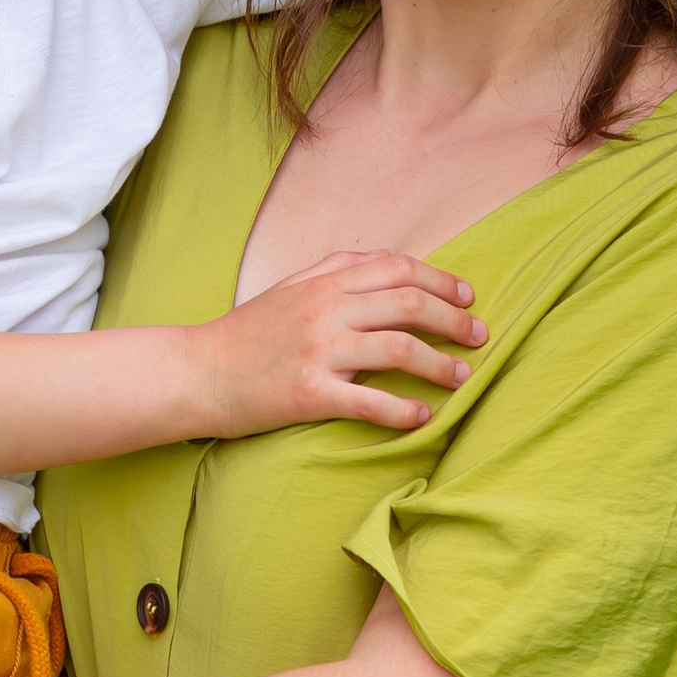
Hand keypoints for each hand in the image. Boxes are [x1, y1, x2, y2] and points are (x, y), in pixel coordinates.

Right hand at [194, 250, 486, 437]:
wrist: (197, 373)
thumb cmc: (246, 334)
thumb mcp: (289, 288)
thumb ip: (335, 270)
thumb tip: (385, 259)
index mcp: (323, 282)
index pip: (398, 269)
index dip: (441, 281)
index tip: (468, 299)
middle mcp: (325, 310)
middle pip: (408, 304)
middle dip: (453, 320)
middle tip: (480, 337)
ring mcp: (318, 351)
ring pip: (398, 349)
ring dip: (440, 364)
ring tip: (462, 377)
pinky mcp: (308, 393)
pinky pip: (369, 400)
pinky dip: (403, 409)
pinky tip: (422, 417)